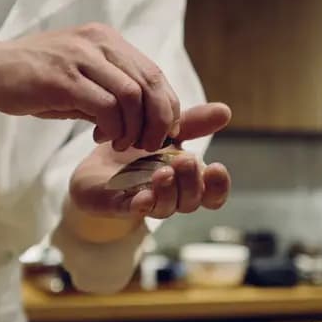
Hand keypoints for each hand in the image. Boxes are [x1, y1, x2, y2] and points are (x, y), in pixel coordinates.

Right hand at [0, 23, 178, 151]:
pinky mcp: (63, 80)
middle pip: (150, 83)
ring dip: (134, 128)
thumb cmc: (32, 76)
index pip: (153, 72)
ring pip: (132, 97)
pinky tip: (102, 137)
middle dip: (157, 120)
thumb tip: (141, 120)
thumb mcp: (77, 76)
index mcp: (105, 40)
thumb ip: (108, 90)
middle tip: (150, 144)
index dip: (165, 106)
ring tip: (123, 144)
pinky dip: (113, 128)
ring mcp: (80, 59)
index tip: (161, 131)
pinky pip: (105, 108)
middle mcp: (98, 43)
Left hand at [68, 102, 231, 220]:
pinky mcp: (118, 206)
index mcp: (187, 182)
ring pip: (166, 208)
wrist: (96, 167)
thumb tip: (225, 110)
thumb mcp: (166, 132)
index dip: (218, 186)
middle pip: (191, 201)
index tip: (217, 167)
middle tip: (185, 161)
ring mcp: (146, 203)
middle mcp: (171, 197)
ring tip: (163, 172)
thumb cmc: (138, 153)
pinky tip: (143, 196)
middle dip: (191, 182)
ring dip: (168, 191)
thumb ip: (193, 123)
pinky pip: (133, 211)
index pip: (212, 194)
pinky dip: (141, 205)